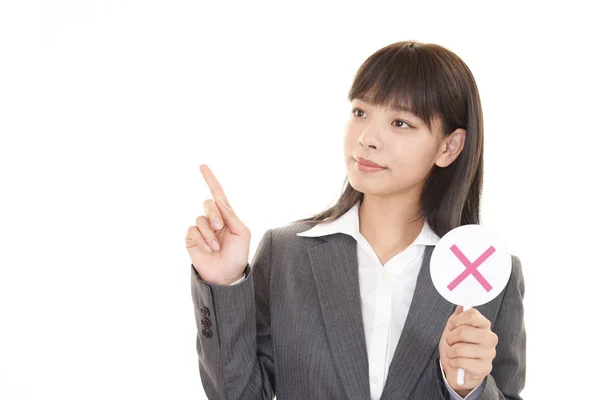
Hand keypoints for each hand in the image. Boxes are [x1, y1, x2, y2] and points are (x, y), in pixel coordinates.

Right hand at [184, 164, 250, 284]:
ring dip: (209, 234)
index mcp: (227, 215)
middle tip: (220, 227)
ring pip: (200, 219)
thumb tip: (218, 199)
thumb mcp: (242, 233)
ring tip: (216, 247)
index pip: (217, 193)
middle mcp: (213, 219)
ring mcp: (201, 229)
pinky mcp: (191, 238)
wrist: (227, 275)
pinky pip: (192, 230)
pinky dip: (201, 239)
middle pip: (208, 203)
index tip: (202, 166)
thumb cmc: (238, 255)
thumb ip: (231, 215)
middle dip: (214, 214)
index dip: (210, 179)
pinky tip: (207, 249)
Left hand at [439, 306, 497, 395]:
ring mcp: (489, 353)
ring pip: (460, 348)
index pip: (472, 314)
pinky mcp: (485, 368)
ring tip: (453, 354)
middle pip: (463, 331)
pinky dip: (453, 363)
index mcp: (484, 325)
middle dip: (450, 338)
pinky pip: (462, 362)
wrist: (457, 371)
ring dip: (450, 352)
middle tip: (451, 342)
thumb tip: (461, 306)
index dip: (457, 320)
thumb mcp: (452, 329)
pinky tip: (457, 364)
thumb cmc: (455, 348)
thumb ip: (457, 317)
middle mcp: (490, 338)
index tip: (453, 326)